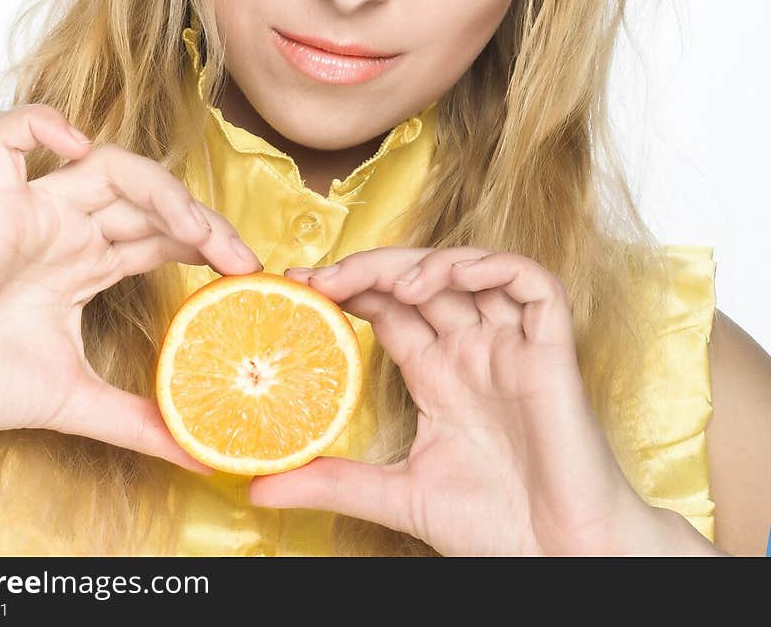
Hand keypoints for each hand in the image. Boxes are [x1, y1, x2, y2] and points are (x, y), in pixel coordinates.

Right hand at [0, 103, 261, 470]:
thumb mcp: (74, 401)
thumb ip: (135, 421)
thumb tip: (197, 453)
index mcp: (86, 262)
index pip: (163, 233)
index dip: (209, 241)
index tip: (250, 273)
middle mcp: (67, 228)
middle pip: (149, 197)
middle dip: (201, 219)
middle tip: (239, 257)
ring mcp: (32, 210)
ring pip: (105, 163)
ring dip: (158, 186)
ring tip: (191, 228)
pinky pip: (7, 139)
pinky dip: (38, 125)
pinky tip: (76, 144)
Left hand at [249, 246, 665, 555]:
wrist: (562, 559)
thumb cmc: (495, 528)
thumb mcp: (398, 495)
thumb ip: (334, 482)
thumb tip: (260, 487)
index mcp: (439, 373)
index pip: (389, 308)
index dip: (349, 288)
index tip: (298, 285)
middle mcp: (473, 350)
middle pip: (421, 280)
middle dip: (372, 269)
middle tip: (323, 277)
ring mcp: (513, 345)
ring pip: (472, 268)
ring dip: (427, 262)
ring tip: (386, 284)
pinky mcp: (552, 350)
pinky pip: (532, 283)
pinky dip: (491, 267)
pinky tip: (448, 281)